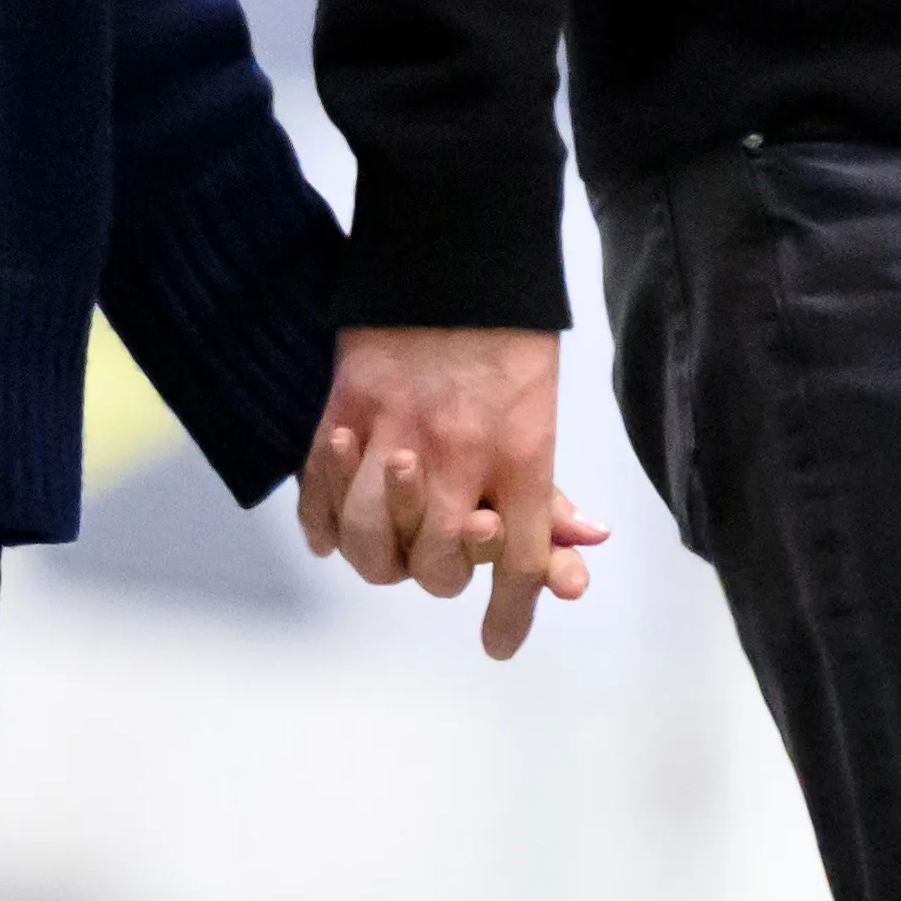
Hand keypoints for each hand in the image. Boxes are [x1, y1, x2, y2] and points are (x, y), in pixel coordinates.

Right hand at [298, 325, 608, 663]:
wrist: (450, 257)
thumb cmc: (506, 340)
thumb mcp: (540, 418)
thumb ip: (549, 496)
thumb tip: (580, 559)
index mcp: (522, 455)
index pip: (519, 562)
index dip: (512, 615)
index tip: (498, 644)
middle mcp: (459, 455)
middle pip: (437, 566)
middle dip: (441, 575)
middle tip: (439, 556)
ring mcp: (395, 434)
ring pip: (370, 541)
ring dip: (378, 556)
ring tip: (386, 545)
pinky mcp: (346, 410)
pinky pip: (320, 494)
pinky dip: (322, 524)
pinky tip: (332, 534)